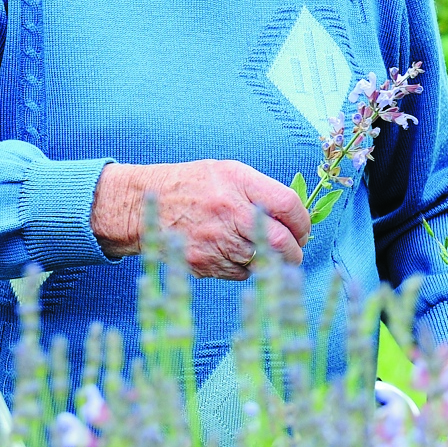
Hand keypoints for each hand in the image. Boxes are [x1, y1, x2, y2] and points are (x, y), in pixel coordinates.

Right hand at [92, 160, 309, 278]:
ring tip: (262, 251)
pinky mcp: (203, 263)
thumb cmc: (193, 187)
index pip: (288, 205)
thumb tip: (295, 217)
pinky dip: (245, 268)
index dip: (303, 222)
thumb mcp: (226, 173)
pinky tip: (235, 255)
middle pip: (280, 241)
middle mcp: (227, 211)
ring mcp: (215, 240)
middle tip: (295, 251)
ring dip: (270, 260)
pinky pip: (240, 274)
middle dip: (295, 251)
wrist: (144, 208)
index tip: (303, 230)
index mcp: (237, 182)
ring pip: (262, 261)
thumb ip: (261, 190)